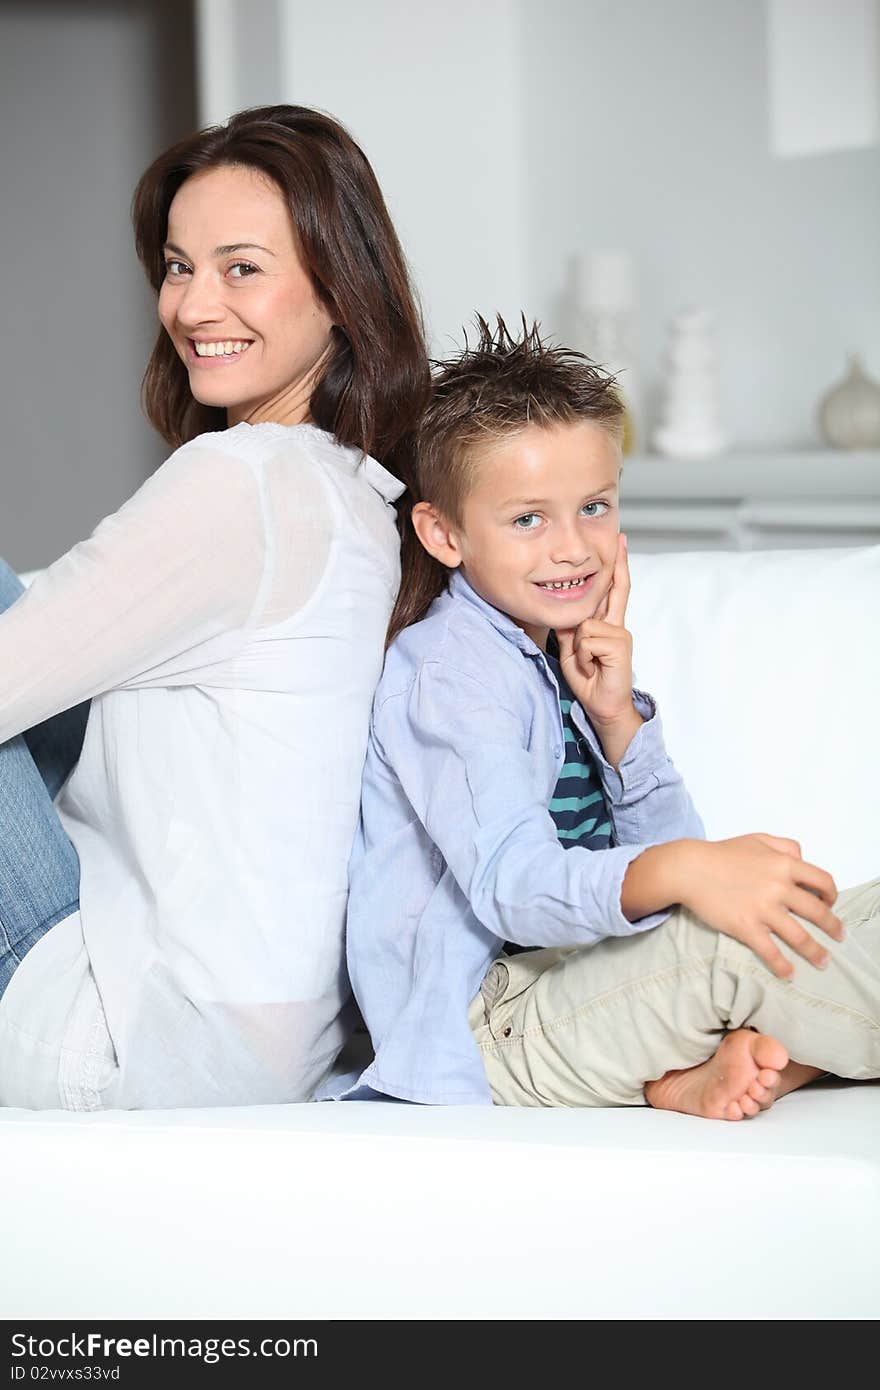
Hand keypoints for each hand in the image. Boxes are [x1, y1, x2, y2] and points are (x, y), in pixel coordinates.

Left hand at [556, 533, 640, 763]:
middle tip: (619, 539)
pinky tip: (593, 667)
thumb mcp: (574, 651)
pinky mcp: (620, 644)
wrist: (604, 705)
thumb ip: (574, 630)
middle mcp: (616, 626)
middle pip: (615, 589)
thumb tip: (569, 613)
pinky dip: (584, 656)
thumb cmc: (590, 680)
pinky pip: (588, 638)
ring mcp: (620, 634)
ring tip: (588, 664)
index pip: (611, 591)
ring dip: (579, 648)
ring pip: (585, 623)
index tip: (618, 544)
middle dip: (617, 564)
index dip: (615, 568)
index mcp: (605, 625)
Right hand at [680, 835, 843, 979]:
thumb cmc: (721, 853)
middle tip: (839, 937)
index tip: (831, 904)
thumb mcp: (757, 839)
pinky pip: (770, 950)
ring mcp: (763, 909)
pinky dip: (782, 965)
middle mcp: (778, 887)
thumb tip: (802, 859)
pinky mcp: (746, 927)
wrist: (689, 868)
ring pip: (799, 936)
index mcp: (784, 864)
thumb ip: (784, 846)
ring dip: (815, 952)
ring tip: (824, 962)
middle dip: (833, 927)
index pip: (822, 881)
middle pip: (817, 911)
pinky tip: (789, 974)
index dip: (831, 895)